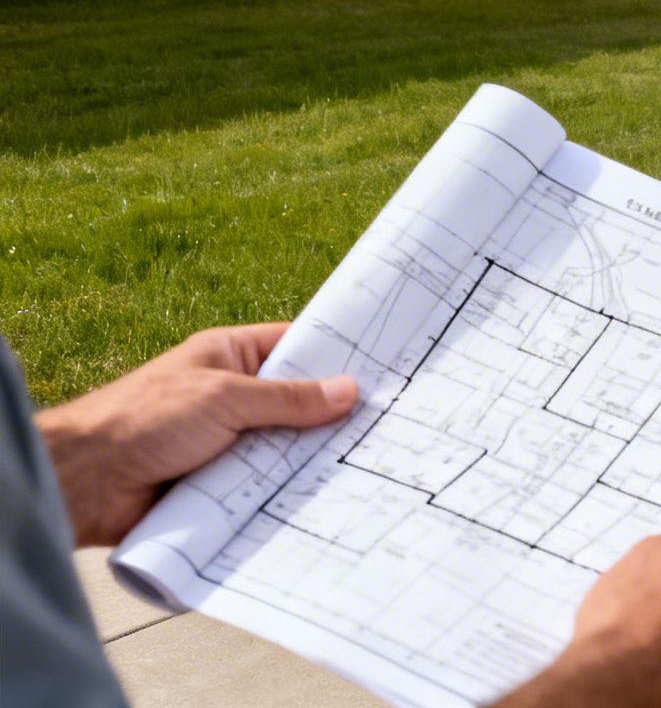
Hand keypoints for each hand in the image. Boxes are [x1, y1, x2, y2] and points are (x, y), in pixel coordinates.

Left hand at [35, 321, 357, 546]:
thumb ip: (287, 399)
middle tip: (388, 424)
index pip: (295, 348)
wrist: (84, 482)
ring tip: (371, 465)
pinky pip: (265, 487)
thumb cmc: (143, 419)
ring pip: (284, 449)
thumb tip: (348, 391)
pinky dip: (287, 495)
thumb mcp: (224, 397)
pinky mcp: (221, 485)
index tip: (384, 366)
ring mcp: (227, 443)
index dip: (336, 356)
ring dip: (311, 460)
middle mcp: (231, 398)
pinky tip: (327, 501)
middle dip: (332, 416)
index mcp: (229, 358)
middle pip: (296, 404)